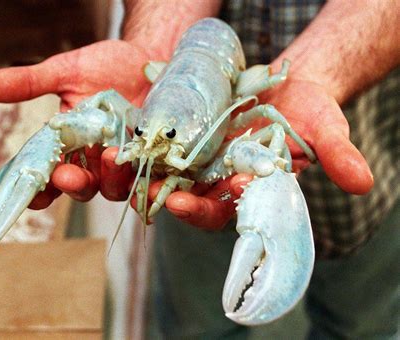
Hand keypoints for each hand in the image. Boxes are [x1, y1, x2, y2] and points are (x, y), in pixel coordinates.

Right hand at [0, 40, 155, 207]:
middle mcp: (94, 162)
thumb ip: (30, 83)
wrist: (149, 58)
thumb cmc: (106, 66)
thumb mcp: (66, 71)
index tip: (32, 195)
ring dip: (110, 179)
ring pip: (114, 188)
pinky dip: (149, 186)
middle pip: (81, 187)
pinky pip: (149, 181)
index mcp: (69, 146)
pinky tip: (150, 182)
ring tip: (110, 156)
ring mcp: (124, 163)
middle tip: (67, 175)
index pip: (49, 175)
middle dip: (73, 185)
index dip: (40, 190)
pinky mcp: (152, 160)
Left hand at [123, 78, 373, 229]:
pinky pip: (157, 141)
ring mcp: (197, 157)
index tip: (181, 203)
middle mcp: (215, 180)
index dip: (200, 210)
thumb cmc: (308, 110)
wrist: (288, 84)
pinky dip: (139, 140)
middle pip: (182, 195)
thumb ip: (337, 154)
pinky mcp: (184, 134)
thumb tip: (362, 183)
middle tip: (138, 189)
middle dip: (159, 194)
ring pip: (163, 171)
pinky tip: (120, 134)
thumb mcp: (323, 127)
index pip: (219, 211)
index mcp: (243, 191)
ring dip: (139, 170)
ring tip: (117, 160)